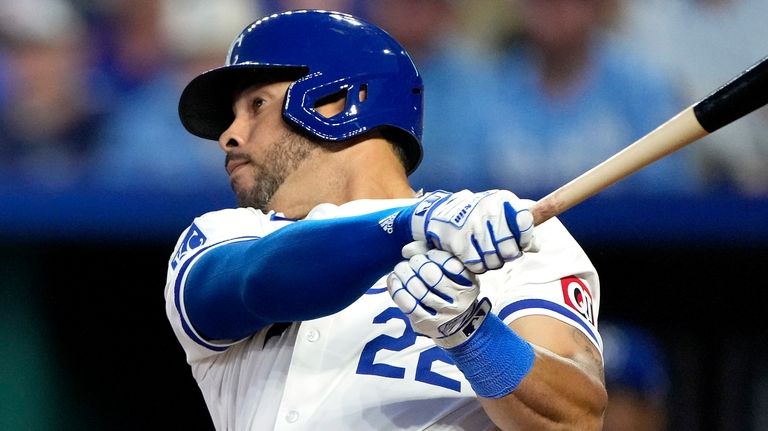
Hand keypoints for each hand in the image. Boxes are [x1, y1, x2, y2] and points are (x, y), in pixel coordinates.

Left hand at [387, 244, 491, 348]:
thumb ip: (432, 254)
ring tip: (401, 268)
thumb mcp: (452, 273)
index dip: (435, 255)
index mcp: (469, 283)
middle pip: (431, 275)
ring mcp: (443, 314)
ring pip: (418, 290)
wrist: (457, 325)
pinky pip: (407, 304)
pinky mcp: (427, 324)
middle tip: (411, 261)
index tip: (428, 253)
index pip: (451, 264)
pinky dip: (397, 289)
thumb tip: (407, 250)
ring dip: (404, 274)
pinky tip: (394, 280)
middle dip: (416, 262)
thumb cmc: (451, 291)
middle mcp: (459, 300)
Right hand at [408, 190, 535, 272]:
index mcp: (503, 201)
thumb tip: (536, 247)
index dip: (527, 239)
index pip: (525, 223)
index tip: (523, 242)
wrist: (442, 212)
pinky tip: (475, 254)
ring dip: (493, 261)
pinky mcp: (460, 243)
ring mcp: (473, 228)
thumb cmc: (479, 213)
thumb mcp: (501, 209)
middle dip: (508, 254)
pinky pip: (478, 265)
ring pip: (495, 261)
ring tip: (487, 251)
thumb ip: (521, 225)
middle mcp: (489, 212)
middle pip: (510, 250)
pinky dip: (478, 265)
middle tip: (502, 250)